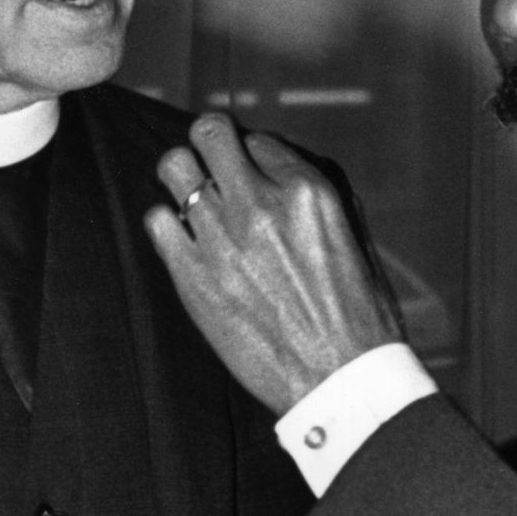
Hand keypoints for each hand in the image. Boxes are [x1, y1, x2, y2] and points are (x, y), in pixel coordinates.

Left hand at [144, 114, 405, 412]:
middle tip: (211, 169)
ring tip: (192, 202)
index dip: (252, 158)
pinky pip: (157, 221)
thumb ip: (321, 202)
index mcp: (309, 191)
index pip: (259, 141)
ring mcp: (222, 238)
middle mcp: (262, 204)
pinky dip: (167, 226)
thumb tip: (289, 178)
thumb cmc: (359, 321)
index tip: (251, 179)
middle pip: (210, 133)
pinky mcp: (193, 277)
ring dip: (181, 180)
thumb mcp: (356, 241)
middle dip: (208, 146)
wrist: (340, 382)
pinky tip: (184, 245)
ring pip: (174, 168)